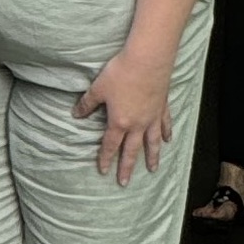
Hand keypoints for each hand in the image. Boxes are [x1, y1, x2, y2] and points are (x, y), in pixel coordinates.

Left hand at [74, 48, 174, 183]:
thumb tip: (76, 114)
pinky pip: (165, 124)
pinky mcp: (162, 107)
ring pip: (152, 142)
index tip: (103, 171)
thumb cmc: (120, 74)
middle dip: (127, 167)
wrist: (148, 60)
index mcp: (119, 122)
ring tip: (153, 169)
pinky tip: (168, 140)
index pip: (110, 144)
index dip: (105, 158)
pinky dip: (166, 133)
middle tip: (125, 182)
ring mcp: (152, 117)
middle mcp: (138, 124)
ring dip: (152, 156)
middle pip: (132, 150)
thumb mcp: (98, 89)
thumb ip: (87, 104)